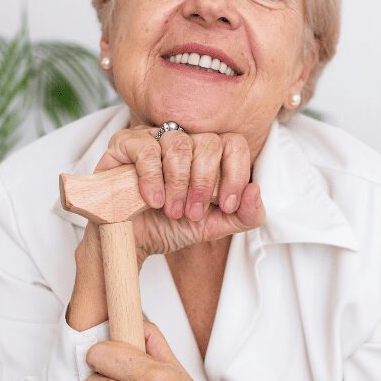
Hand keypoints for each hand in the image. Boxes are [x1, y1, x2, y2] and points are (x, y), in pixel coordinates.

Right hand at [93, 125, 265, 262]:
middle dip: (205, 185)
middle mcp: (184, 141)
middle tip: (192, 212)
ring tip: (171, 209)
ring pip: (180, 145)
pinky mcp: (125, 143)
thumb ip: (245, 215)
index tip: (226, 205)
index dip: (235, 174)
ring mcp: (154, 138)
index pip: (235, 144)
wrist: (131, 242)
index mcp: (207, 155)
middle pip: (210, 143)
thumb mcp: (214, 227)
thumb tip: (256, 189)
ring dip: (178, 185)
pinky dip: (153, 178)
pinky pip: (147, 149)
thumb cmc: (169, 227)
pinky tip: (152, 200)